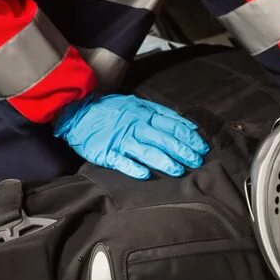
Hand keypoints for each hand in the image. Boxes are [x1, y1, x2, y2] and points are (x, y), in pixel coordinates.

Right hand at [52, 94, 208, 179]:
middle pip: (163, 138)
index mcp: (143, 113)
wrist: (78, 111)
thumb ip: (158, 113)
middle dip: (182, 150)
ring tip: (179, 170)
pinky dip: (134, 168)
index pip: (171, 124)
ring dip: (164, 161)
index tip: (201, 145)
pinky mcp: (107, 152)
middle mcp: (134, 126)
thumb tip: (184, 123)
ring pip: (146, 151)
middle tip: (197, 161)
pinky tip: (146, 175)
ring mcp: (121, 139)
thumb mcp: (136, 104)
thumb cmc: (111, 109)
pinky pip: (122, 161)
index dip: (188, 135)